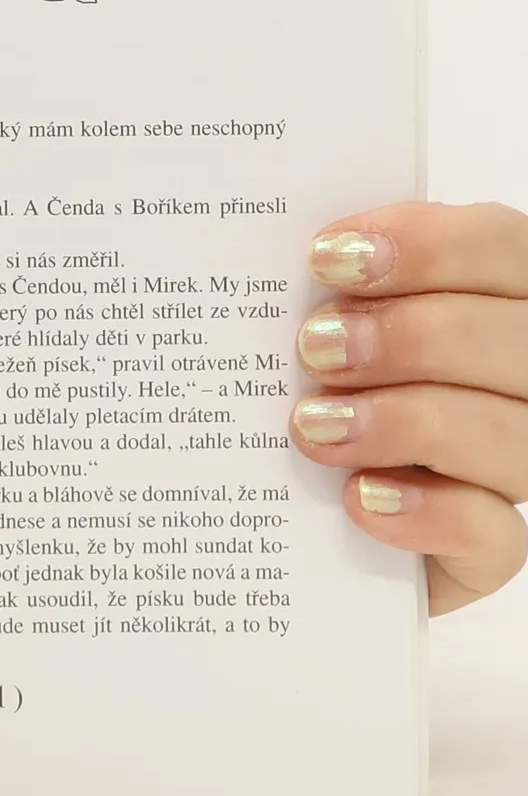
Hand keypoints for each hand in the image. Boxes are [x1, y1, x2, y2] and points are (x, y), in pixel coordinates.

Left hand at [292, 202, 527, 613]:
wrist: (290, 512)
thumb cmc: (314, 386)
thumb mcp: (323, 322)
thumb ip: (338, 284)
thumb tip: (309, 252)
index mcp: (498, 300)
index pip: (505, 247)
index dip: (429, 245)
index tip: (327, 258)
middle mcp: (524, 376)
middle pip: (514, 339)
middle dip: (411, 336)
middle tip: (315, 347)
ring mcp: (514, 465)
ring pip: (511, 435)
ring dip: (405, 421)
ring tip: (313, 424)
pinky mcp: (487, 550)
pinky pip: (493, 534)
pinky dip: (426, 512)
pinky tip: (358, 497)